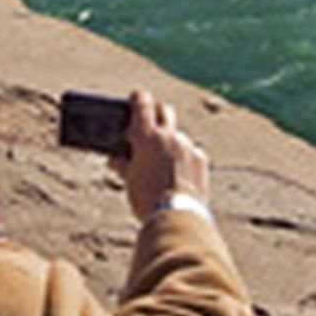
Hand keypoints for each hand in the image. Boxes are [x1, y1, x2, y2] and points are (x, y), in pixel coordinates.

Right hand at [110, 90, 210, 222]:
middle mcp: (170, 136)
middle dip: (156, 112)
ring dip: (169, 141)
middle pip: (164, 109)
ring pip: (177, 134)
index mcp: (147, 137)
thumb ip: (123, 165)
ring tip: (161, 161)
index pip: (142, 103)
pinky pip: (190, 152)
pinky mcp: (200, 160)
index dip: (137, 98)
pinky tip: (177, 174)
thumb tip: (115, 160)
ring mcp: (187, 146)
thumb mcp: (129, 181)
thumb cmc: (147, 199)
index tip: (135, 98)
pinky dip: (183, 158)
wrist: (178, 217)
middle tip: (148, 123)